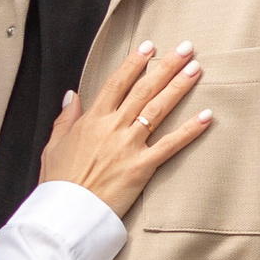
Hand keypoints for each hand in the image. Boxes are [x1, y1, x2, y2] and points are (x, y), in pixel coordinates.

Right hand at [38, 40, 210, 216]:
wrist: (67, 213)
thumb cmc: (59, 183)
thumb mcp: (54, 145)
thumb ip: (66, 118)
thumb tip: (72, 95)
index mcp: (92, 120)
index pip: (116, 83)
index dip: (134, 63)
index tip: (148, 46)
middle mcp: (113, 127)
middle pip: (143, 89)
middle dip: (166, 66)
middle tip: (186, 48)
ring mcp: (129, 146)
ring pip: (158, 109)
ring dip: (179, 87)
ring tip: (196, 69)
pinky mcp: (142, 167)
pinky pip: (170, 145)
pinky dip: (190, 130)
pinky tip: (206, 116)